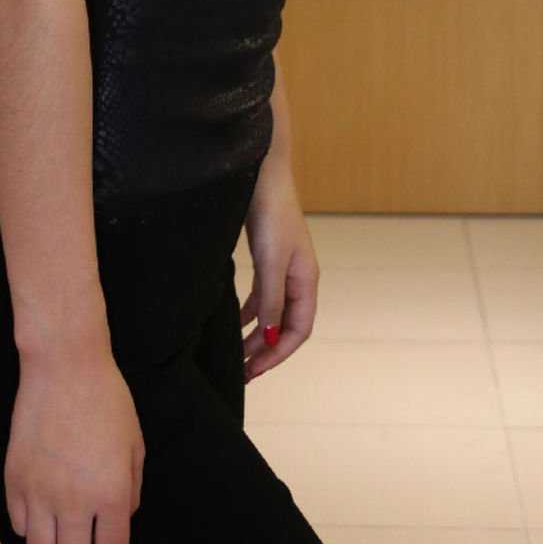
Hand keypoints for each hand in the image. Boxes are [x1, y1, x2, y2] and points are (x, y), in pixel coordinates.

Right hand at [5, 342, 144, 543]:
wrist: (64, 368)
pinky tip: (43, 511)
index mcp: (111, 495)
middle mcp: (74, 502)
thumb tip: (118, 522)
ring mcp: (39, 494)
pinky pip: (19, 526)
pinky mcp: (14, 481)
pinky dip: (32, 528)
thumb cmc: (107, 402)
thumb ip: (130, 493)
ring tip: (63, 539)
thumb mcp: (135, 447)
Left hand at [239, 157, 317, 381]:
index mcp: (306, 280)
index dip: (278, 353)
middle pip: (286, 325)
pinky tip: (236, 321)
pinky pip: (263, 296)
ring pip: (273, 313)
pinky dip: (251, 312)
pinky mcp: (269, 258)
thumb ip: (271, 300)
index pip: (298, 330)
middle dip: (266, 350)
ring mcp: (284, 268)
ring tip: (238, 353)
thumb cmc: (271, 213)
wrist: (261, 172)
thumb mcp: (271, 261)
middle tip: (242, 371)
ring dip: (257, 335)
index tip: (254, 370)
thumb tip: (268, 337)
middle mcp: (299, 278)